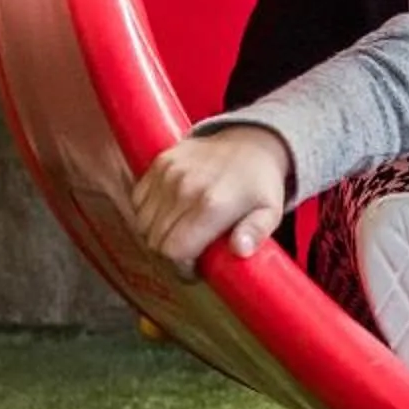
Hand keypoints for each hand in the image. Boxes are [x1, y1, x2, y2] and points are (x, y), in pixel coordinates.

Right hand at [130, 124, 292, 274]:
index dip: (181, 267)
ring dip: (157, 236)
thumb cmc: (260, 184)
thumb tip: (240, 250)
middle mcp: (185, 188)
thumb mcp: (270, 212)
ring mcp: (169, 173)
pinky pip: (138, 201)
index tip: (194, 268)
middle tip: (187, 254)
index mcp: (212, 205)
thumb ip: (256, 232)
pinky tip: (169, 216)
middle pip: (156, 241)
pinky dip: (147, 214)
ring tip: (179, 235)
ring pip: (143, 224)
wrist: (249, 140)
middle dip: (169, 256)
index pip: (174, 251)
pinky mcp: (159, 163)